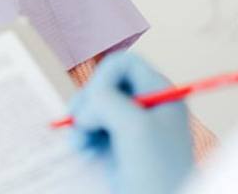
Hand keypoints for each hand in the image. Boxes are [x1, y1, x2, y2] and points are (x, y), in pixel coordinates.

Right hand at [69, 52, 192, 193]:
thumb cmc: (158, 174)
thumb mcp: (134, 126)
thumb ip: (108, 99)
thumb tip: (89, 100)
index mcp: (159, 93)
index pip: (123, 63)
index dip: (104, 76)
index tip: (96, 100)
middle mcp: (145, 105)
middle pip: (104, 83)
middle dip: (88, 101)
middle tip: (81, 122)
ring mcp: (130, 126)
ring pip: (94, 106)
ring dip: (80, 119)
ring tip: (78, 140)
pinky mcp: (116, 146)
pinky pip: (90, 127)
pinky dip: (80, 134)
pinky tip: (80, 147)